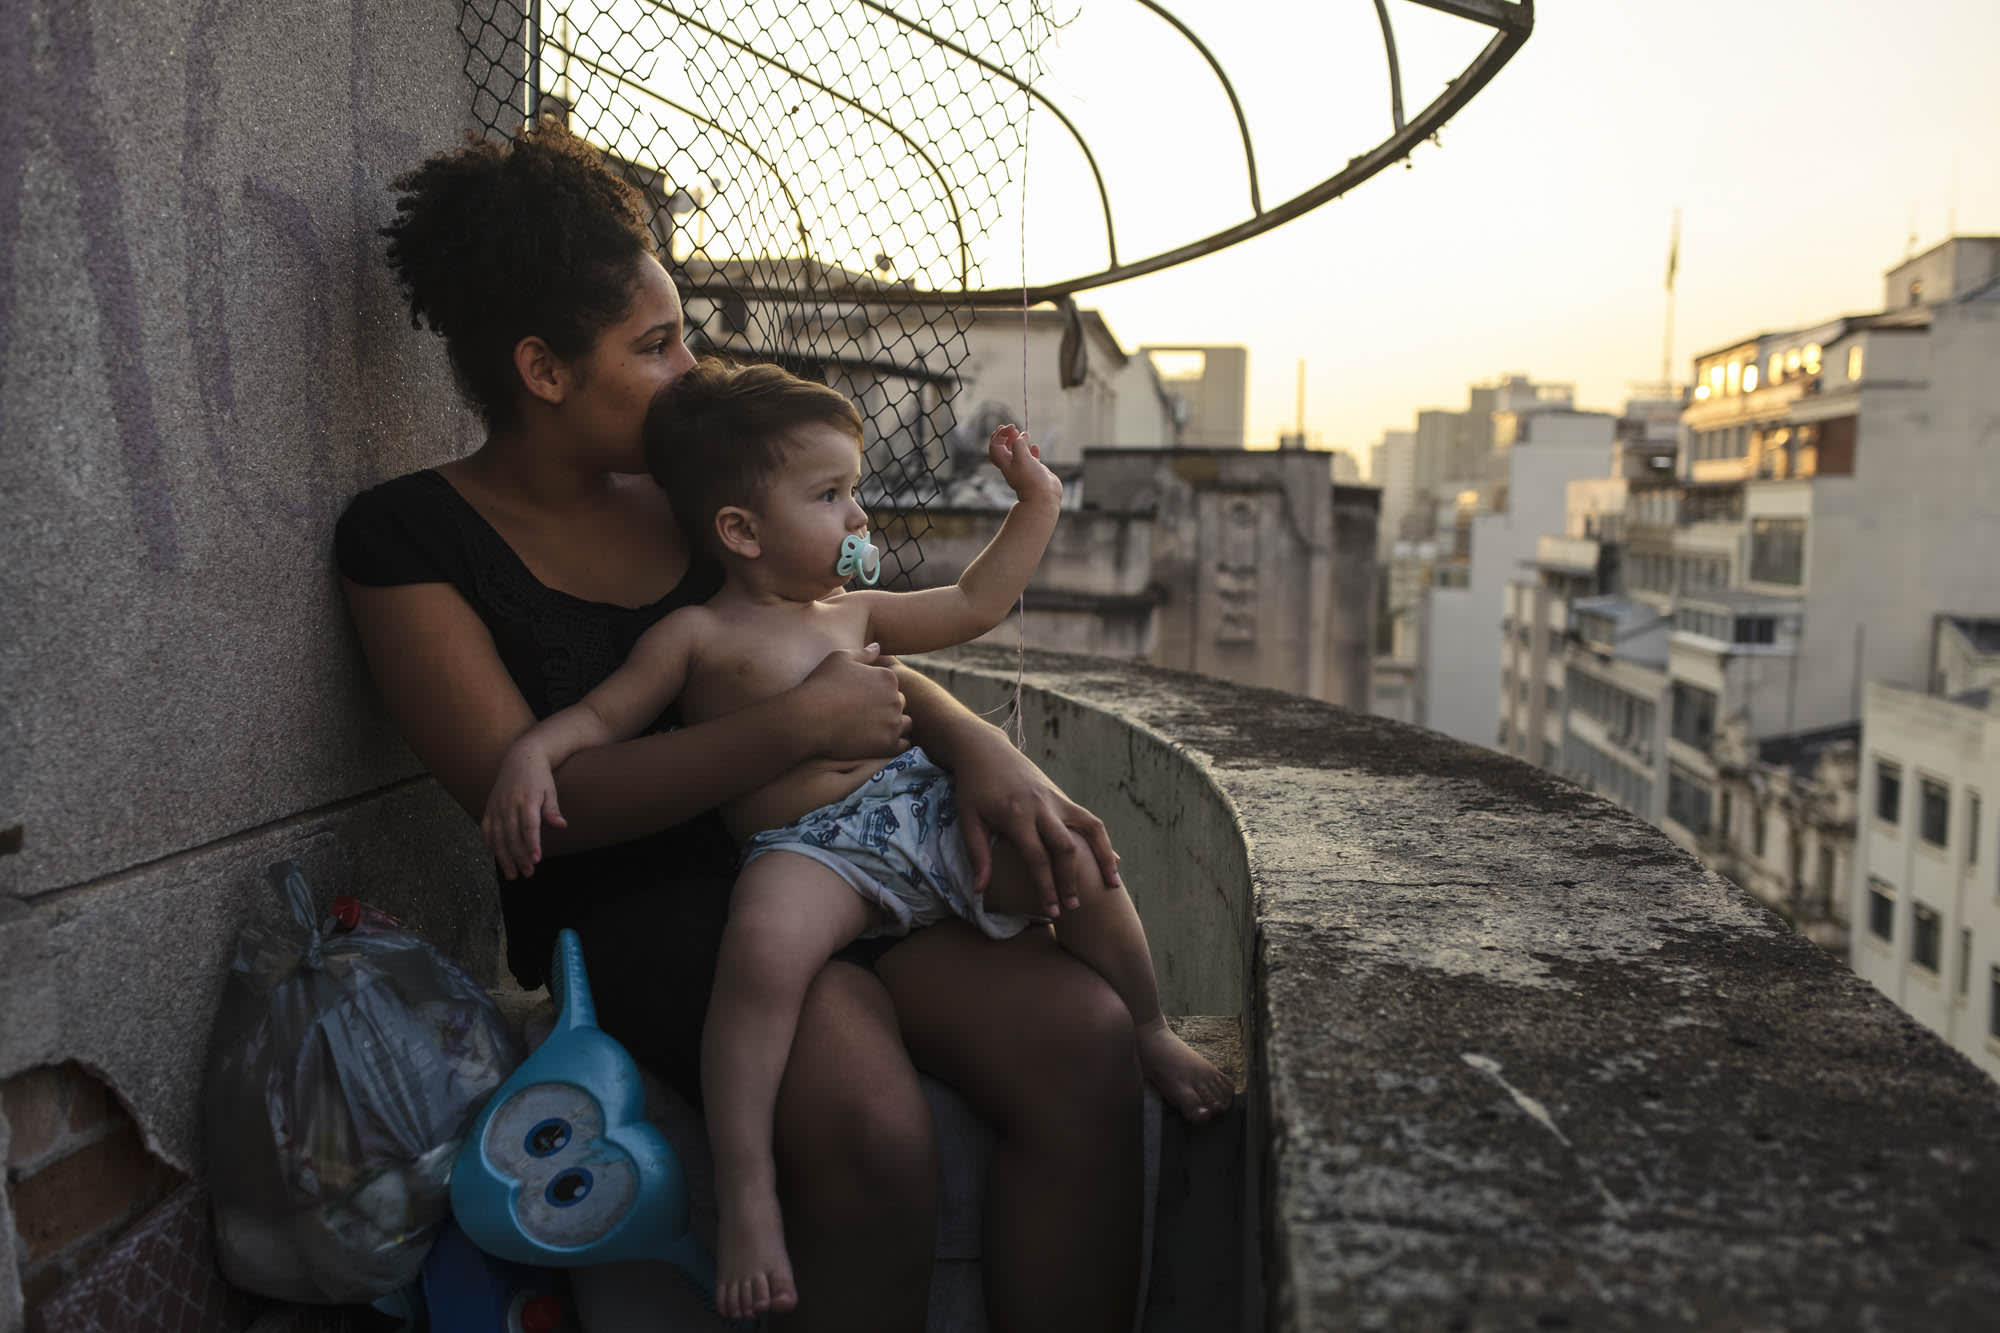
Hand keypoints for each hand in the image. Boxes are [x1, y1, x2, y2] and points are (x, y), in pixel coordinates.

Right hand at [480, 747, 567, 879]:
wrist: (521, 757)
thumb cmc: (539, 776)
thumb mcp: (550, 790)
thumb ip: (553, 809)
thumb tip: (562, 825)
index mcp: (527, 800)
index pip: (529, 826)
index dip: (532, 844)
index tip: (536, 860)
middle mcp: (509, 804)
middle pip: (512, 836)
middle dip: (519, 857)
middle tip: (527, 873)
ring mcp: (497, 806)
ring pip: (497, 836)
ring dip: (504, 857)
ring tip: (512, 874)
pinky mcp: (489, 808)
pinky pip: (486, 829)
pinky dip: (489, 844)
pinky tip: (495, 857)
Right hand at [794, 644, 912, 759]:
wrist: (809, 719)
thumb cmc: (821, 685)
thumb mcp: (840, 659)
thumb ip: (863, 653)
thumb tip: (878, 646)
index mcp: (888, 677)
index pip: (892, 685)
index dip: (877, 693)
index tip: (862, 700)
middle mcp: (895, 699)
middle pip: (899, 704)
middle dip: (887, 708)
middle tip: (865, 716)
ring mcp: (893, 723)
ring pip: (905, 724)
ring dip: (894, 726)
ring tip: (873, 730)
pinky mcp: (888, 744)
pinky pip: (903, 745)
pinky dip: (894, 744)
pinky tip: (878, 743)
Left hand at [950, 727, 1119, 917]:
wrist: (986, 750)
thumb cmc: (973, 789)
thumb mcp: (968, 820)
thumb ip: (977, 855)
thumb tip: (980, 891)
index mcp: (1016, 815)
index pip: (1036, 858)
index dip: (1046, 887)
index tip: (1051, 911)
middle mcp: (1042, 806)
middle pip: (1065, 848)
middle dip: (1072, 880)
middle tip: (1074, 908)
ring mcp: (1057, 799)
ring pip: (1090, 828)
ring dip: (1103, 857)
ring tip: (1113, 885)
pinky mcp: (1063, 797)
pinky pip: (1089, 820)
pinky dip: (1102, 841)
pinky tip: (1112, 861)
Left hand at [987, 425, 1061, 506]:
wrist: (1044, 497)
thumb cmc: (1031, 480)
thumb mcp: (1022, 458)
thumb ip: (1019, 444)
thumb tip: (1022, 435)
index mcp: (1005, 462)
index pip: (995, 446)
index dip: (1000, 434)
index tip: (1011, 428)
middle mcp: (1012, 465)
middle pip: (1002, 448)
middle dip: (1005, 436)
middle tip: (1012, 427)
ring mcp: (1024, 468)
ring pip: (1017, 452)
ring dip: (1018, 441)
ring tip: (1023, 433)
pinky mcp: (1035, 471)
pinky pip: (1031, 459)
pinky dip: (1032, 451)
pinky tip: (1035, 446)